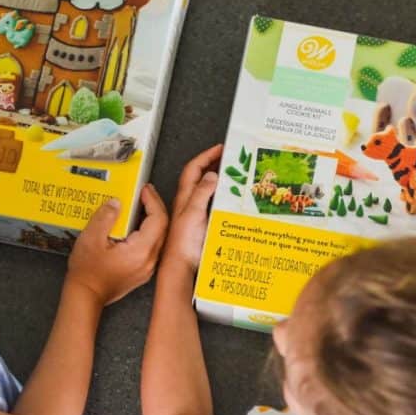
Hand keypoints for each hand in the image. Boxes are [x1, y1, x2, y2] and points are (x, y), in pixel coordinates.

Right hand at [66, 185, 168, 304]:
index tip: (144, 190)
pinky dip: (146, 232)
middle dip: (154, 207)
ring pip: (158, 237)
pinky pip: (151, 247)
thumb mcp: (91, 238)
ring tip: (139, 207)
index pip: (158, 219)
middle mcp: (149, 260)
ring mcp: (147, 268)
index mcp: (141, 250)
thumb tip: (116, 203)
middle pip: (162, 228)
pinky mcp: (141, 271)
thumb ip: (105, 216)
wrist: (85, 295)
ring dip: (151, 220)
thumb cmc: (88, 273)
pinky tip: (134, 226)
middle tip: (144, 194)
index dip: (153, 200)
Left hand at [163, 145, 223, 271]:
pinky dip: (222, 197)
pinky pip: (213, 204)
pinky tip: (233, 200)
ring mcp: (195, 213)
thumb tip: (212, 174)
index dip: (206, 156)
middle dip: (214, 164)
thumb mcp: (192, 214)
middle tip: (231, 158)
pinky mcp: (202, 224)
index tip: (220, 148)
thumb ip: (201, 193)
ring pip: (207, 190)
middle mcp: (189, 202)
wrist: (180, 266)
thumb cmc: (183, 243)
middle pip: (201, 177)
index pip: (194, 169)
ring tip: (235, 175)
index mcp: (185, 197)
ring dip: (219, 180)